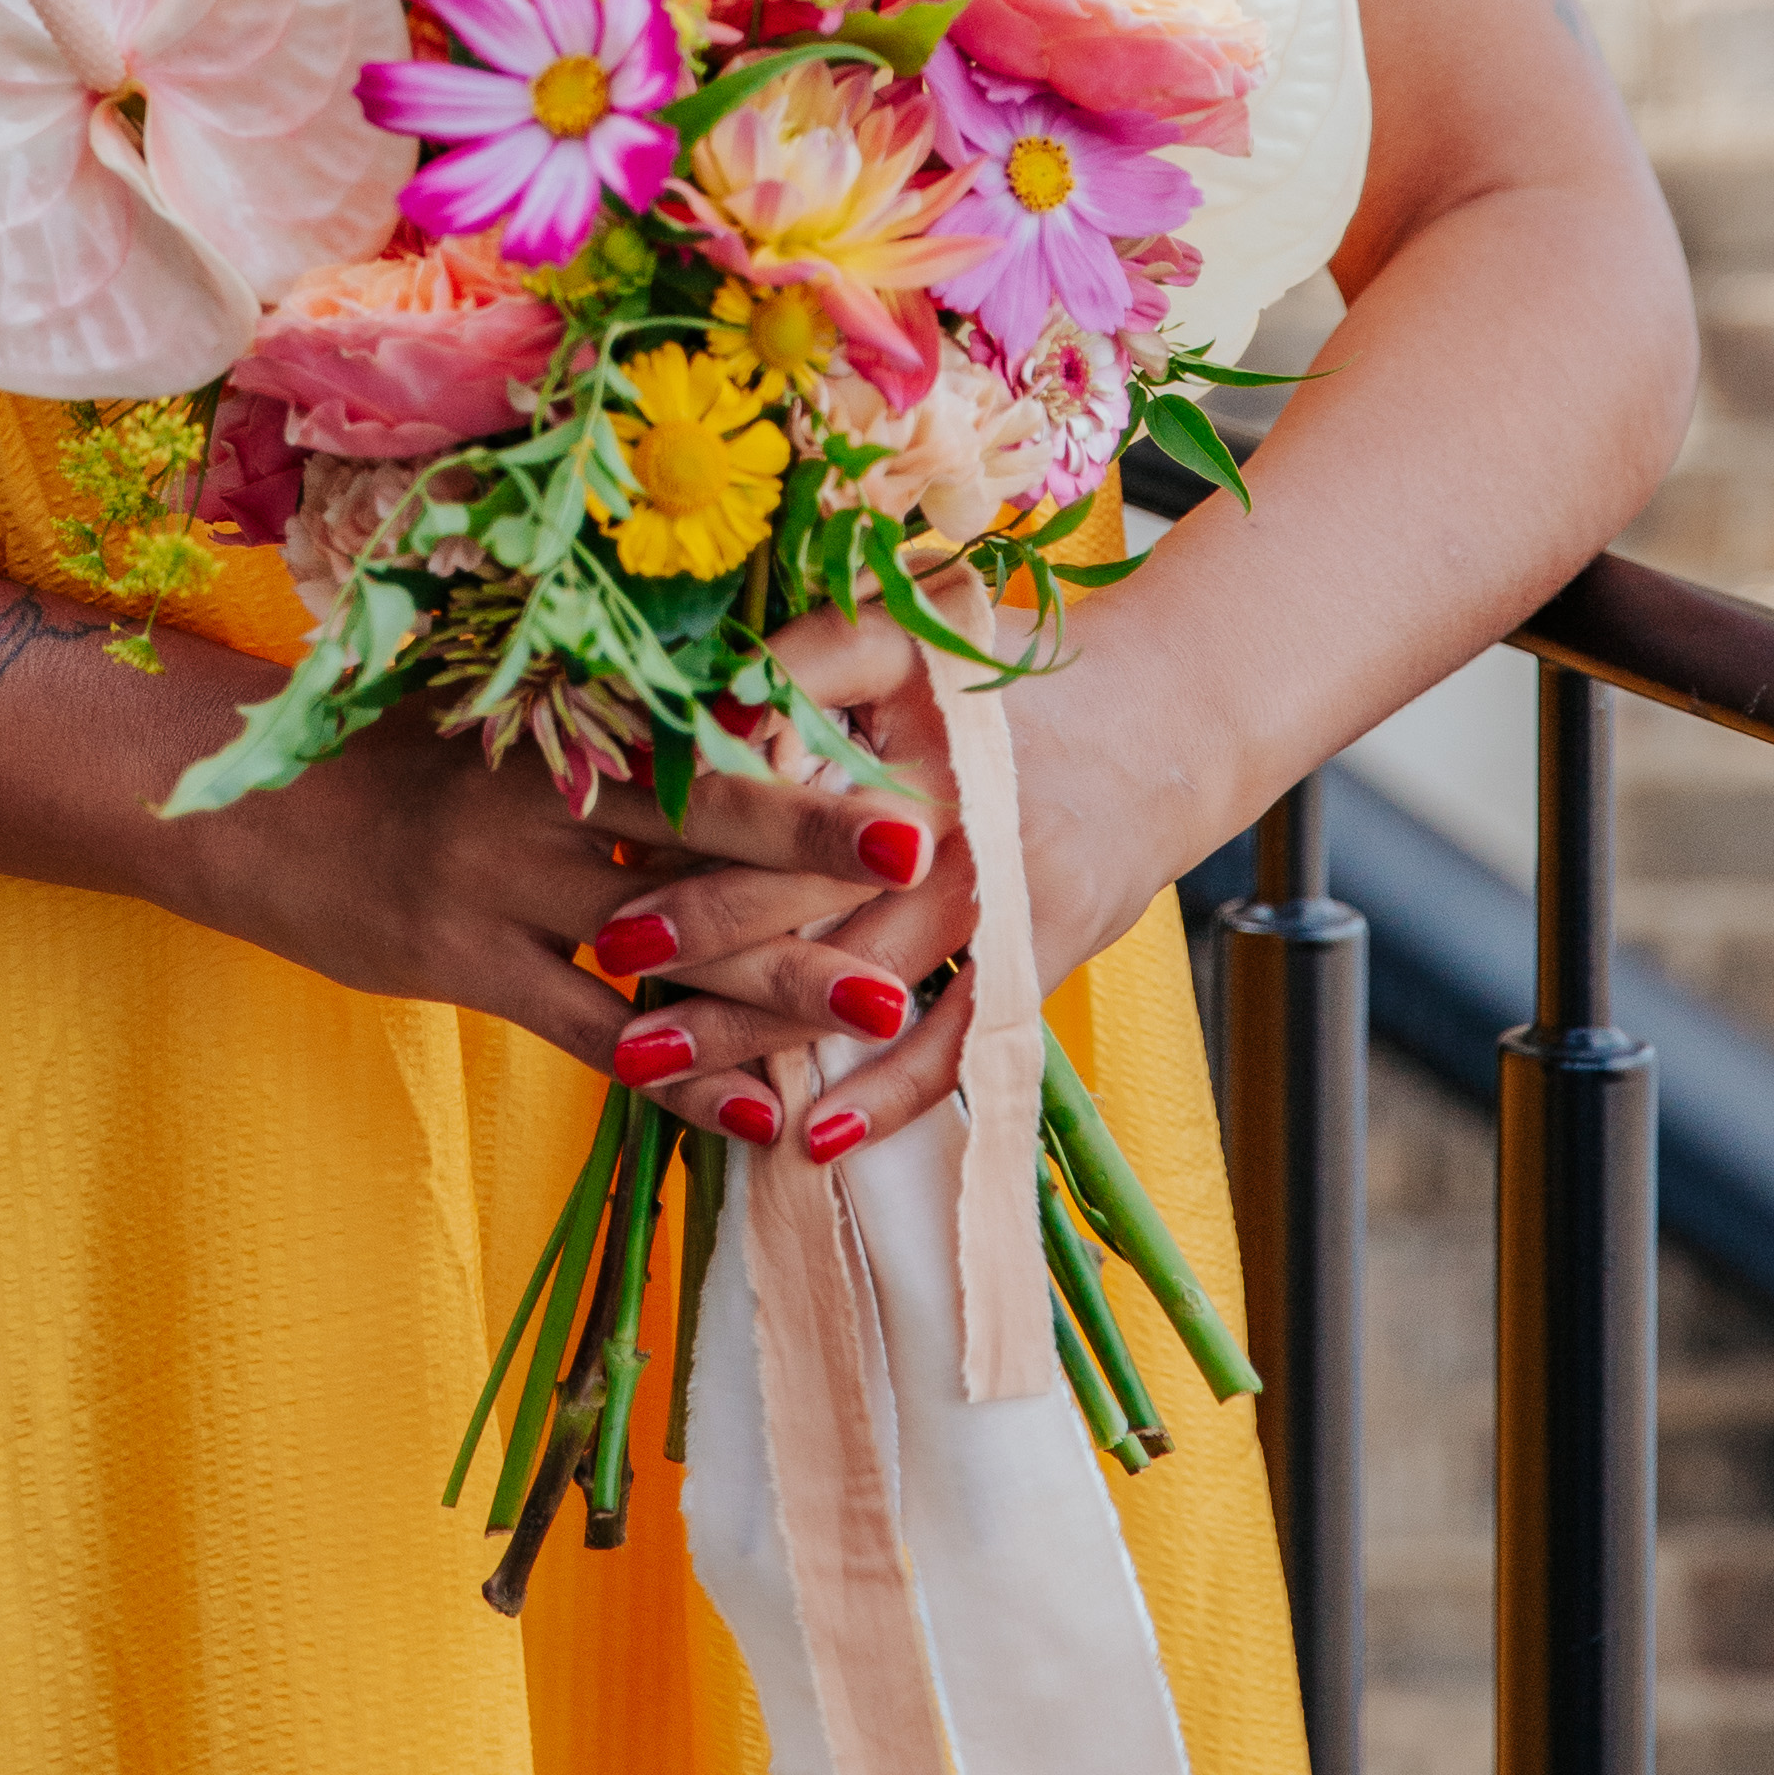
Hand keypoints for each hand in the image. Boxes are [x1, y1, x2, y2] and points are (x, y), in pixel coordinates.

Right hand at [176, 684, 947, 1132]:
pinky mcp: (459, 964)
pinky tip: (758, 1110)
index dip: (799, 750)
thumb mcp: (491, 717)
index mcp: (554, 720)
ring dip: (778, 979)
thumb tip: (734, 726)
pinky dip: (682, 1073)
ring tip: (883, 1011)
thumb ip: (598, 731)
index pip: (699, 734)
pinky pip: (591, 1033)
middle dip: (819, 849)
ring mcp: (497, 882)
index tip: (897, 758)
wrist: (238, 805)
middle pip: (701, 824)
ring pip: (661, 939)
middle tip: (929, 868)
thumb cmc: (384, 752)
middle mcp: (538, 794)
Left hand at [581, 603, 1185, 1168]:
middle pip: (809, 880)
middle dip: (700, 925)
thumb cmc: (1007, 680)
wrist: (1168, 724)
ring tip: (648, 1060)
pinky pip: (956, 1045)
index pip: (788, 764)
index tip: (609, 828)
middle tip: (605, 954)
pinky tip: (805, 1139)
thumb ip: (807, 660)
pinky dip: (885, 1097)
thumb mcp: (913, 635)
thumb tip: (700, 714)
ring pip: (860, 976)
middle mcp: (957, 807)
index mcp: (918, 715)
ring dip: (750, 1027)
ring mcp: (1000, 892)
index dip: (695, 799)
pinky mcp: (1038, 958)